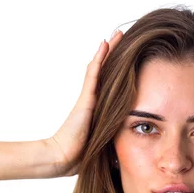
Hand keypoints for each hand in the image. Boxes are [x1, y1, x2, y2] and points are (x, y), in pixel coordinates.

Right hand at [46, 30, 123, 176]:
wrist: (64, 157)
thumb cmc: (80, 155)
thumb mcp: (103, 142)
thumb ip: (112, 136)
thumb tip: (128, 142)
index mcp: (99, 107)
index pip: (110, 83)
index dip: (118, 69)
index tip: (129, 56)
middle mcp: (93, 98)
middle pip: (106, 70)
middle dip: (114, 52)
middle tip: (121, 35)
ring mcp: (88, 97)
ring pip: (100, 67)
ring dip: (109, 50)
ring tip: (117, 34)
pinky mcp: (86, 99)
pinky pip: (94, 74)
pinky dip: (100, 59)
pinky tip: (104, 45)